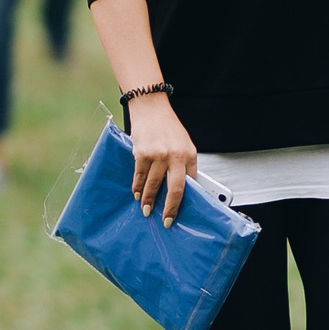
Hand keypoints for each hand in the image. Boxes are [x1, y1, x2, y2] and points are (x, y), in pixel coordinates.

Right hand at [127, 93, 199, 226]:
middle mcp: (175, 156)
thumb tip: (184, 188)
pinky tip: (137, 194)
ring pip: (153, 186)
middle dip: (170, 209)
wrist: (150, 108)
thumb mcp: (184, 144)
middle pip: (175, 190)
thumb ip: (184, 164)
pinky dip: (137, 188)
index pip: (191, 183)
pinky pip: (140, 177)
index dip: (186, 200)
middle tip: (166, 221)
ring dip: (148, 201)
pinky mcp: (142, 154)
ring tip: (146, 210)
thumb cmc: (167, 127)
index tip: (181, 212)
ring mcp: (158, 156)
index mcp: (189, 155)